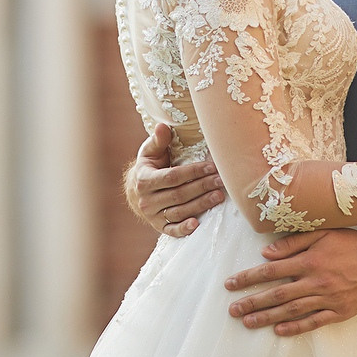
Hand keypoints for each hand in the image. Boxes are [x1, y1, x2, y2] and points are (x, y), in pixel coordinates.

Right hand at [128, 123, 224, 237]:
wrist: (135, 191)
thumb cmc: (149, 166)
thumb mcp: (150, 152)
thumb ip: (158, 140)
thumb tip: (163, 126)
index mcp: (144, 179)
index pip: (172, 177)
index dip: (193, 172)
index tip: (211, 166)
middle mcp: (147, 200)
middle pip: (179, 194)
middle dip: (202, 187)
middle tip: (221, 180)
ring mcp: (152, 216)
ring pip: (179, 211)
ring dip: (200, 205)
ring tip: (219, 196)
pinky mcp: (159, 227)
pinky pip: (172, 230)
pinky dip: (184, 229)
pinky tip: (197, 224)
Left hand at [224, 226, 356, 336]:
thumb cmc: (353, 243)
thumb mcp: (323, 233)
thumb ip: (294, 243)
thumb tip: (266, 253)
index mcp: (308, 261)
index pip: (271, 271)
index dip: (248, 278)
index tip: (231, 284)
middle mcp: (315, 281)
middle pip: (276, 294)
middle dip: (252, 302)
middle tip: (232, 310)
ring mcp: (327, 298)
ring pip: (291, 310)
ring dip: (268, 317)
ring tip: (248, 323)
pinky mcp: (339, 311)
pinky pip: (314, 322)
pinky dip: (296, 328)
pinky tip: (280, 331)